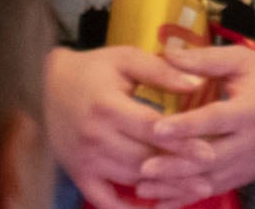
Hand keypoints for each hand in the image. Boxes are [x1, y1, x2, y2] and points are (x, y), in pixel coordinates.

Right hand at [46, 45, 200, 208]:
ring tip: (194, 193)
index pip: (151, 130)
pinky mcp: (78, 174)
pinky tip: (154, 208)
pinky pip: (103, 200)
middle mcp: (94, 138)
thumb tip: (197, 84)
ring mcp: (84, 160)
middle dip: (178, 171)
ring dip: (162, 189)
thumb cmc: (93, 69)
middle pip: (143, 160)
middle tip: (208, 179)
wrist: (45, 85)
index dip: (181, 143)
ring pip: (130, 180)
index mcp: (108, 107)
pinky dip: (127, 208)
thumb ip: (162, 72)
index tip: (209, 153)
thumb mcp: (127, 59)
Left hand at [133, 43, 254, 201]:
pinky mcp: (245, 175)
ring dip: (176, 186)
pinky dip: (186, 199)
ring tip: (143, 187)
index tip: (157, 128)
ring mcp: (249, 162)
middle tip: (143, 167)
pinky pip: (214, 190)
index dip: (188, 125)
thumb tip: (167, 53)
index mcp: (252, 108)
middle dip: (177, 165)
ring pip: (210, 179)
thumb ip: (205, 60)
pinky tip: (160, 204)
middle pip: (212, 157)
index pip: (217, 119)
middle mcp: (252, 140)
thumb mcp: (242, 61)